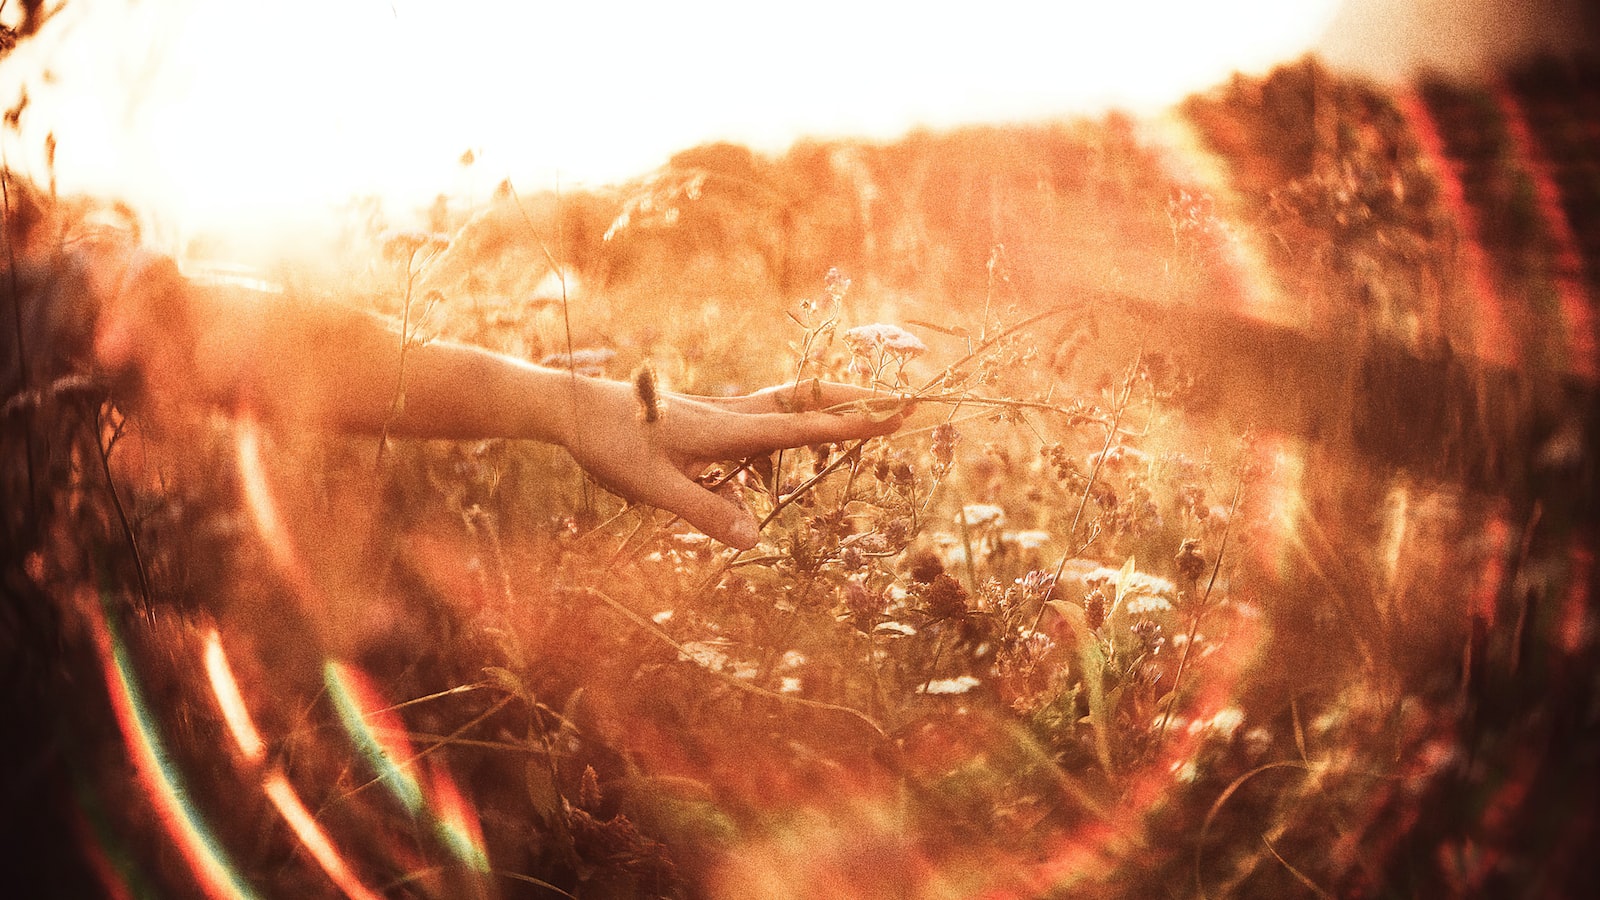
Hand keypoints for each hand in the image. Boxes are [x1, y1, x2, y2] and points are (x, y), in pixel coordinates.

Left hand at [558, 377, 910, 549]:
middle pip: (809, 399)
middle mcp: (734, 416)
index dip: (851, 423)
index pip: (801, 427)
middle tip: (907, 399)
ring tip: (875, 408)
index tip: (895, 415)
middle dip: (860, 398)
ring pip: (792, 401)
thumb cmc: (611, 446)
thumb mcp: (652, 489)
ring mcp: (725, 414)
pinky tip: (804, 436)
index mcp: (727, 430)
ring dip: (835, 402)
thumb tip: (754, 539)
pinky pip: (770, 416)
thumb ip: (704, 512)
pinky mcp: (713, 420)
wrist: (575, 410)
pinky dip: (802, 417)